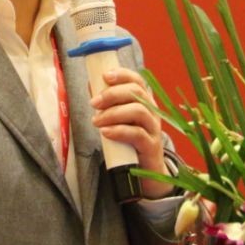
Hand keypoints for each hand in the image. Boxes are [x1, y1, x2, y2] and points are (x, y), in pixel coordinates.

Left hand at [89, 68, 173, 198]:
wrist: (147, 170)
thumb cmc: (130, 141)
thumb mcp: (120, 119)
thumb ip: (108, 103)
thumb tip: (92, 84)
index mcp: (145, 101)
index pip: (137, 80)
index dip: (122, 75)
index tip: (105, 76)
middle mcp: (152, 112)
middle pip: (137, 93)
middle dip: (112, 94)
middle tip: (94, 103)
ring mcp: (153, 128)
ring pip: (138, 111)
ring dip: (114, 113)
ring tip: (97, 121)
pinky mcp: (151, 146)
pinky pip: (138, 134)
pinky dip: (119, 131)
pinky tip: (106, 132)